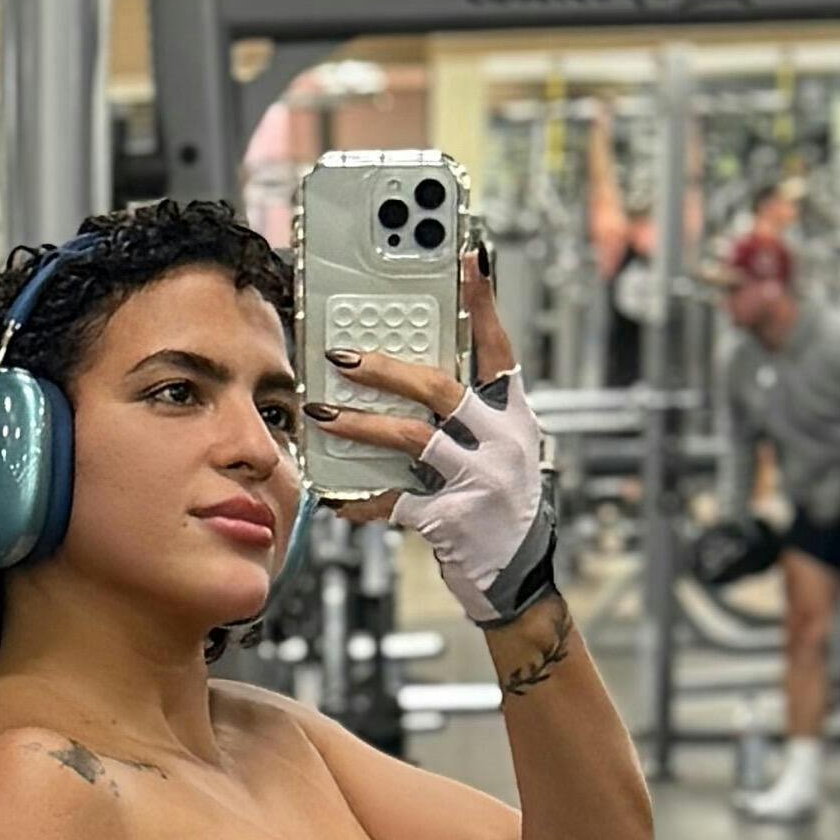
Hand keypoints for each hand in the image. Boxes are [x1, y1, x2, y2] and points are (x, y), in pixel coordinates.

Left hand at [302, 259, 552, 628]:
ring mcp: (479, 480)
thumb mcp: (500, 456)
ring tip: (321, 415)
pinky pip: (393, 501)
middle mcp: (503, 442)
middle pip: (438, 388)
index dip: (483, 303)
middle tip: (341, 356)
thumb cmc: (500, 512)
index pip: (498, 349)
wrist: (518, 582)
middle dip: (385, 369)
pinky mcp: (452, 519)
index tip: (467, 257)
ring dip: (359, 425)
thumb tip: (410, 381)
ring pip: (410, 438)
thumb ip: (469, 420)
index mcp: (515, 418)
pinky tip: (335, 499)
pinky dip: (361, 500)